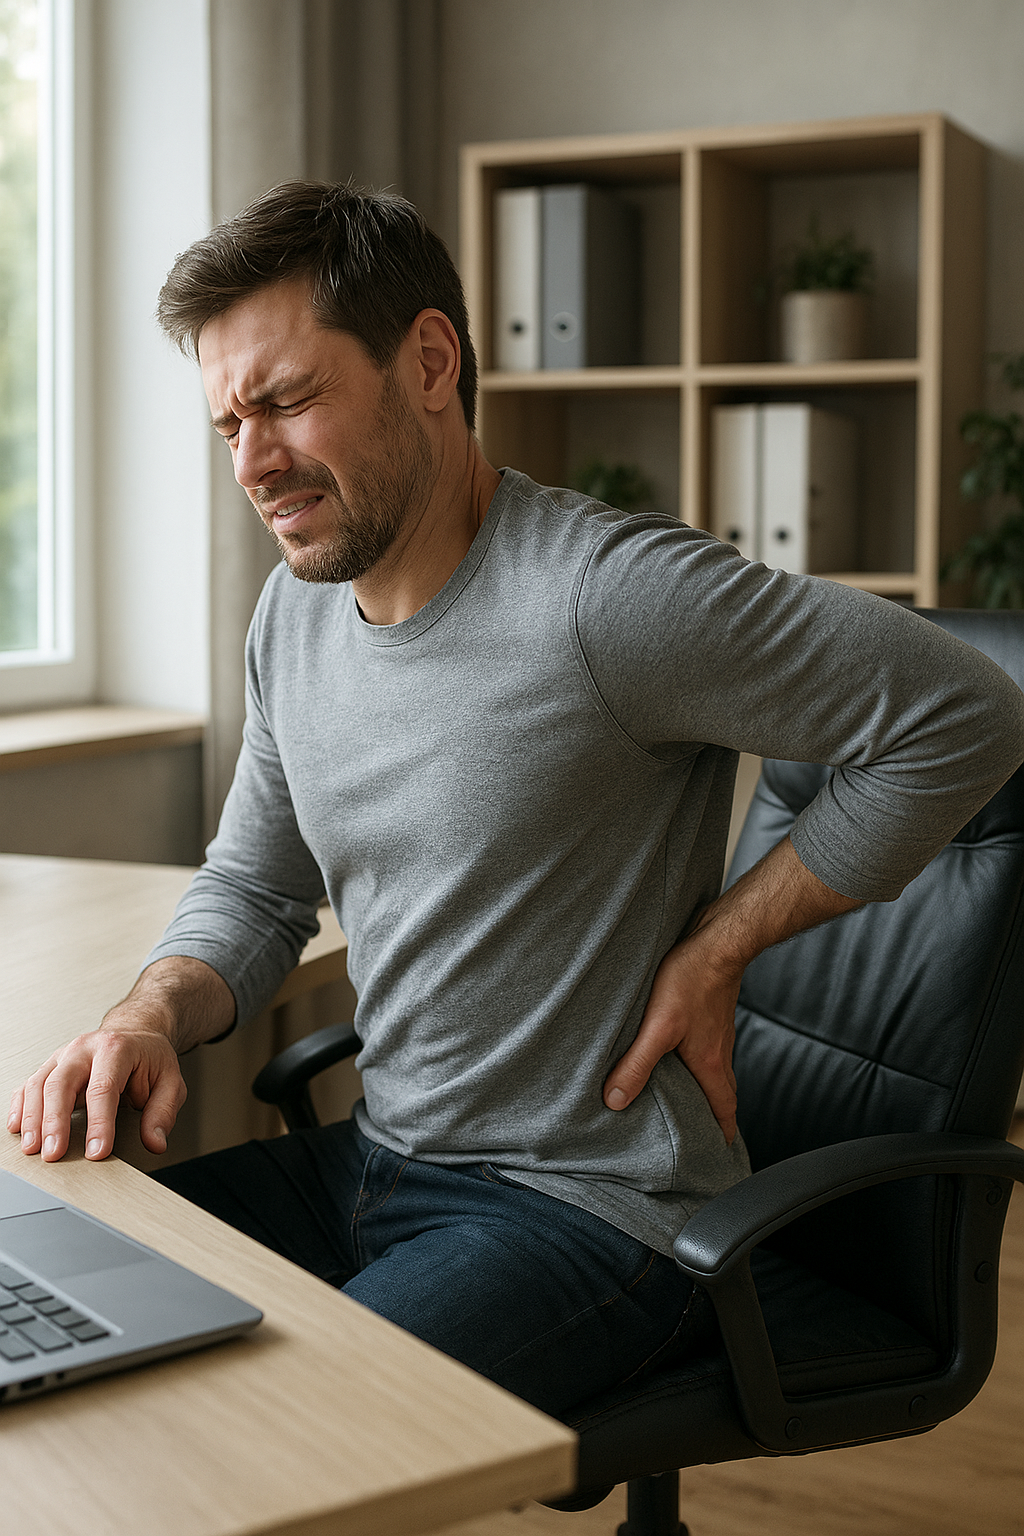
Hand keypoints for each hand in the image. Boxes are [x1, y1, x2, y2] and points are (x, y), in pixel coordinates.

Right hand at [9, 1026, 186, 1162]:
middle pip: (61, 1083)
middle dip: (55, 1121)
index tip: (97, 1152)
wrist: (135, 1033)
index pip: (104, 1088)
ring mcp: (63, 1055)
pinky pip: (28, 1085)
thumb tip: (155, 1142)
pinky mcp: (50, 1066)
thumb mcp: (171, 1081)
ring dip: (33, 1118)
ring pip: (39, 1084)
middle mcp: (84, 1049)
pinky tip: (18, 1128)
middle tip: (54, 1154)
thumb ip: (163, 1112)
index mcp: (116, 1048)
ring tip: (33, 1148)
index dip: (99, 1123)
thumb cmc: (150, 1058)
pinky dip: (20, 1107)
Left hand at [602, 836, 861, 1138]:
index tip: (718, 1158)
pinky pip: (706, 1048)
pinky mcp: (710, 1013)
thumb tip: (614, 1101)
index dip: (721, 1137)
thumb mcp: (658, 1026)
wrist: (718, 939)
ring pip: (712, 1071)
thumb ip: (636, 1064)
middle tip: (698, 1135)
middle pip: (720, 1095)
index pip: (724, 1112)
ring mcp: (717, 1032)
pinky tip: (676, 1053)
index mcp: (711, 1065)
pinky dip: (695, 1061)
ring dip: (701, 1089)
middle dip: (711, 1118)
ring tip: (681, 1099)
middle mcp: (719, 1053)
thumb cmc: (692, 979)